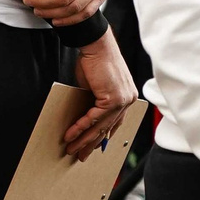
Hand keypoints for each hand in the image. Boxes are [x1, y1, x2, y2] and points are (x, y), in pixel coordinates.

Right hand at [63, 30, 136, 161]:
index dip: (102, 137)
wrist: (95, 45)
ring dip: (84, 139)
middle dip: (91, 144)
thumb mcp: (95, 86)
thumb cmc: (94, 61)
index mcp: (127, 96)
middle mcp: (128, 100)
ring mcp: (123, 100)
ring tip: (72, 148)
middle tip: (80, 155)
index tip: (91, 147)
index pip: (115, 122)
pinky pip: (94, 118)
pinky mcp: (114, 99)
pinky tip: (71, 134)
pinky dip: (80, 127)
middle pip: (108, 128)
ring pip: (101, 126)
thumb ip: (95, 102)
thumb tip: (86, 118)